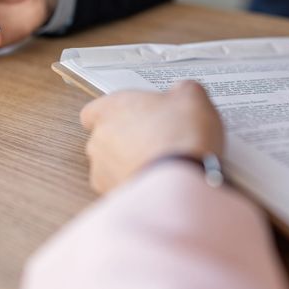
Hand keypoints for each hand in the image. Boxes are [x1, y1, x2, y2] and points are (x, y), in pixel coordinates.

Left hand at [80, 81, 224, 193]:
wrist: (182, 183)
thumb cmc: (181, 136)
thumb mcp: (193, 98)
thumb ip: (182, 91)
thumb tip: (182, 93)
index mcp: (111, 109)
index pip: (95, 110)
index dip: (118, 114)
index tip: (139, 115)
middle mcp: (100, 139)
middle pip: (106, 138)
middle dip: (129, 140)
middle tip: (159, 138)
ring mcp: (103, 172)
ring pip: (114, 166)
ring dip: (132, 164)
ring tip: (163, 163)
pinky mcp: (114, 197)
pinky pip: (124, 187)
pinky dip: (139, 184)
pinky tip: (163, 182)